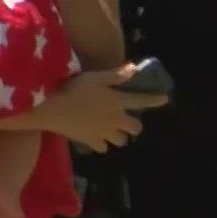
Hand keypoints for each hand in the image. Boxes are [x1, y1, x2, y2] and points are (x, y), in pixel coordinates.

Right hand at [41, 67, 167, 152]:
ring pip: (121, 141)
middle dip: (134, 125)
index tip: (165, 99)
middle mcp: (115, 119)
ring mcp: (104, 132)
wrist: (52, 109)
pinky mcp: (90, 141)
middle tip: (126, 121)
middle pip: (135, 128)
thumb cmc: (72, 88)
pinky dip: (102, 144)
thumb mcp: (94, 77)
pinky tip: (96, 138)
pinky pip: (103, 148)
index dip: (155, 100)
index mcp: (118, 101)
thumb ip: (115, 76)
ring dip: (119, 136)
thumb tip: (134, 69)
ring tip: (111, 131)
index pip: (141, 100)